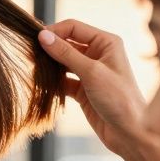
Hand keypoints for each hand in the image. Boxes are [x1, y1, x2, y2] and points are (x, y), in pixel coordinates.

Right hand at [39, 19, 153, 158]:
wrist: (129, 132)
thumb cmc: (119, 98)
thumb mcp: (91, 72)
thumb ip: (66, 53)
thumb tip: (43, 36)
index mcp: (106, 43)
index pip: (74, 28)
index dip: (54, 31)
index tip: (35, 39)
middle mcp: (98, 54)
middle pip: (67, 43)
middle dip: (49, 48)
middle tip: (30, 53)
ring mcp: (89, 72)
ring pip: (63, 62)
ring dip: (50, 64)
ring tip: (33, 67)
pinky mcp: (82, 89)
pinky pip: (63, 80)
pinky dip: (52, 81)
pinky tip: (41, 83)